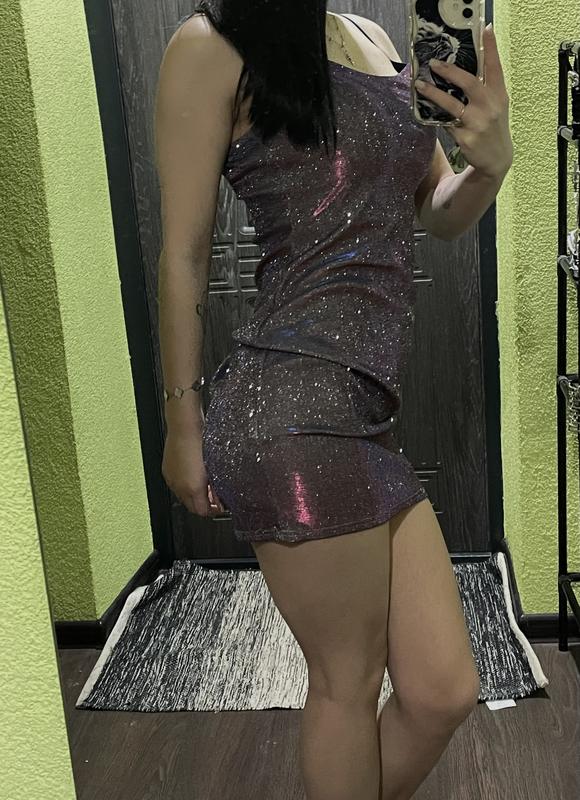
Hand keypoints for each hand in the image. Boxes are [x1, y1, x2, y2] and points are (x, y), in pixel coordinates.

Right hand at [162, 429, 225, 516]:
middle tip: (213, 498)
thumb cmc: (200, 442)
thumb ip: (215, 488)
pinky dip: (184, 486)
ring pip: (183, 497)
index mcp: (192, 488)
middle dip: (202, 505)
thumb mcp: (213, 468)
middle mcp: (179, 486)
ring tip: (204, 486)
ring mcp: (171, 478)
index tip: (219, 506)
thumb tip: (217, 500)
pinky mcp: (167, 471)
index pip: (201, 511)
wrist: (184, 427)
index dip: (212, 510)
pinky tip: (193, 477)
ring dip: (193, 496)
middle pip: (191, 507)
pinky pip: (176, 485)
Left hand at [415, 24, 512, 178]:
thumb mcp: (496, 105)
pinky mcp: (465, 138)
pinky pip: (445, 123)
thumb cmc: (492, 126)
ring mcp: (477, 123)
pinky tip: (424, 109)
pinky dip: (435, 116)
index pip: (495, 67)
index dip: (491, 48)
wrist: (496, 159)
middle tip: (434, 63)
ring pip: (452, 105)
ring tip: (419, 85)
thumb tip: (461, 69)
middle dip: (451, 72)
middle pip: (469, 84)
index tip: (486, 29)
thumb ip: (485, 87)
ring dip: (434, 94)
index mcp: (499, 95)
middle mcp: (490, 107)